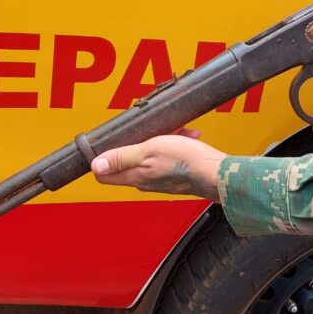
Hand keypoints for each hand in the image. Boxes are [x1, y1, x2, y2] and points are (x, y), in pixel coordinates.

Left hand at [90, 130, 225, 201]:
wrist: (215, 172)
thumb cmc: (185, 161)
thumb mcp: (148, 150)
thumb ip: (122, 157)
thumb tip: (97, 165)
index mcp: (135, 176)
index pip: (104, 176)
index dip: (102, 159)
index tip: (107, 144)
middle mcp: (144, 182)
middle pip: (127, 161)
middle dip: (136, 142)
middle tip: (149, 132)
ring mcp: (159, 180)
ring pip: (150, 156)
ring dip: (159, 140)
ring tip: (174, 132)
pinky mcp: (174, 176)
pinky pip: (167, 157)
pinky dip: (174, 144)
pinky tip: (185, 138)